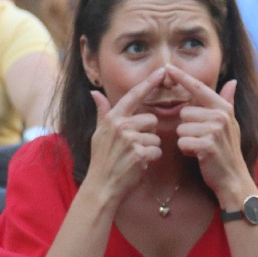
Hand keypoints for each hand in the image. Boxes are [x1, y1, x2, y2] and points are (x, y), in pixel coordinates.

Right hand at [84, 69, 162, 205]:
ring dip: (149, 147)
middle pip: (151, 119)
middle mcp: (120, 126)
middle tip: (134, 146)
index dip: (149, 82)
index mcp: (112, 119)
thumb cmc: (101, 160)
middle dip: (148, 133)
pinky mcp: (139, 153)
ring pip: (155, 136)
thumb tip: (94, 93)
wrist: (101, 186)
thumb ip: (102, 112)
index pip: (134, 96)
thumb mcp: (98, 134)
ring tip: (134, 157)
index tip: (162, 70)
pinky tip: (139, 164)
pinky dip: (151, 159)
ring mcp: (130, 139)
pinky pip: (156, 150)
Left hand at [170, 70, 252, 206]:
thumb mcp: (229, 124)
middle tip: (202, 140)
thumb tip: (233, 81)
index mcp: (223, 108)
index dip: (182, 77)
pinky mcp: (207, 145)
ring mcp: (215, 130)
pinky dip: (186, 151)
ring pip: (180, 128)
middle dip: (187, 128)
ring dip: (186, 140)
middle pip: (184, 113)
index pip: (199, 88)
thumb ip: (227, 102)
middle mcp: (221, 115)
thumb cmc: (225, 150)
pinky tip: (198, 155)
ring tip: (200, 148)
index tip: (166, 67)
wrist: (232, 177)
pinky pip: (182, 142)